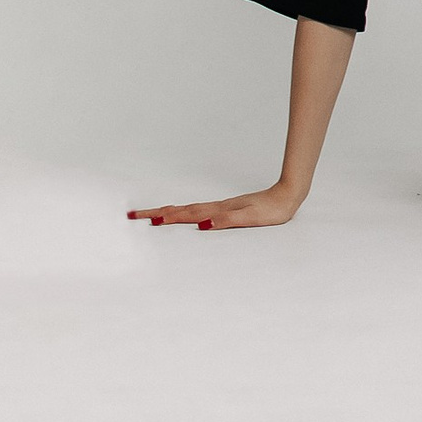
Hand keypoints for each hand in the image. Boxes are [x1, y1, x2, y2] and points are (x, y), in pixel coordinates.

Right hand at [128, 183, 304, 230]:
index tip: (143, 219)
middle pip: (180, 210)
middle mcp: (214, 208)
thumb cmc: (271, 210)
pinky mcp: (226, 209)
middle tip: (133, 215)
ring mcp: (219, 208)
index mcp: (216, 211)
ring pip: (187, 210)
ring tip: (151, 215)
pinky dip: (184, 214)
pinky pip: (198, 211)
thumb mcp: (250, 218)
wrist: (287, 197)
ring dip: (167, 212)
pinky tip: (183, 216)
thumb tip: (202, 225)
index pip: (184, 215)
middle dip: (156, 213)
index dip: (163, 217)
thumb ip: (227, 221)